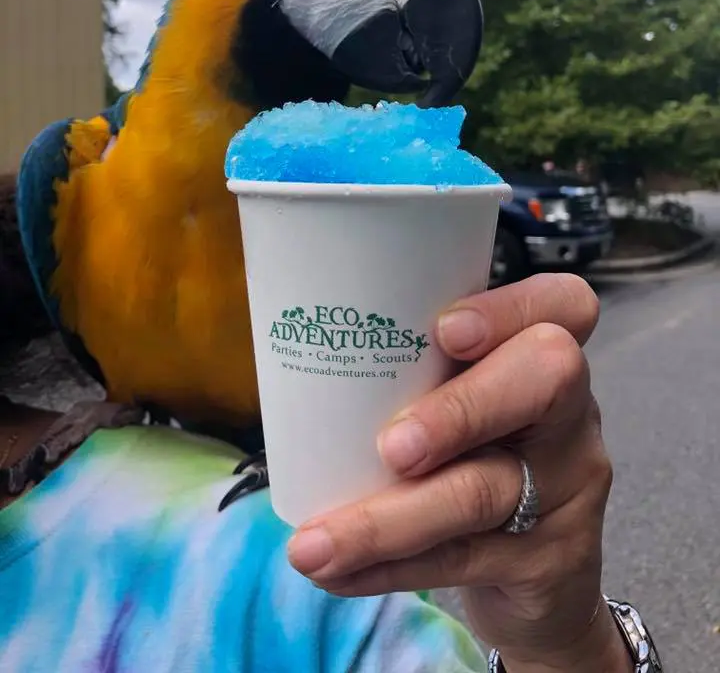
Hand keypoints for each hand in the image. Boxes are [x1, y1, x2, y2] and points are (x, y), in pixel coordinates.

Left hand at [287, 274, 631, 671]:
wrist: (538, 583)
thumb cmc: (471, 459)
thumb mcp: (459, 405)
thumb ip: (412, 374)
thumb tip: (296, 348)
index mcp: (542, 355)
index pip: (563, 303)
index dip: (510, 307)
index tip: (445, 329)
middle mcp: (570, 411)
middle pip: (547, 379)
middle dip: (462, 407)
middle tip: (392, 447)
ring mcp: (569, 486)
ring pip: (485, 489)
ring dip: (389, 518)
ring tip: (317, 543)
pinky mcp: (552, 559)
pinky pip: (463, 559)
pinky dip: (387, 566)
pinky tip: (334, 573)